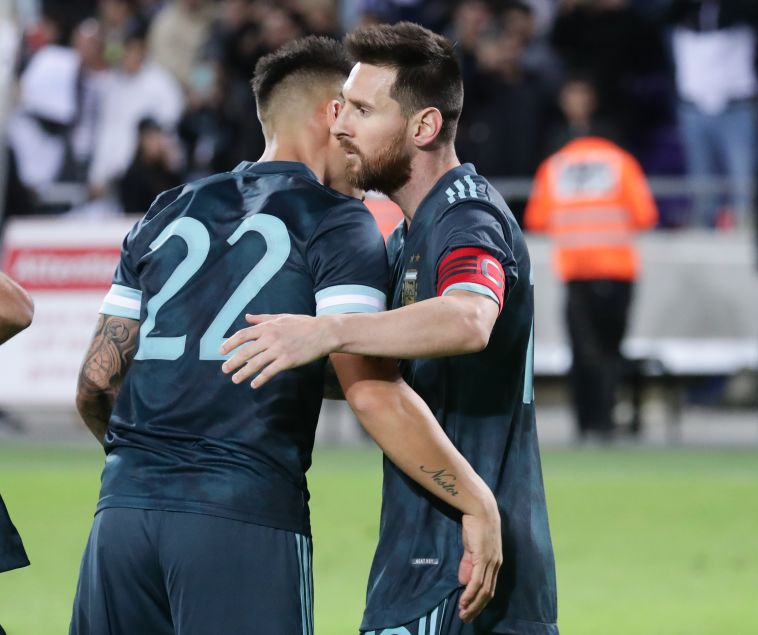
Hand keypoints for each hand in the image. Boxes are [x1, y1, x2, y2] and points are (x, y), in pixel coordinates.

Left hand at [220, 314, 335, 387]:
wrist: (323, 332)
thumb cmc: (303, 324)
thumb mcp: (282, 317)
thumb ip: (263, 319)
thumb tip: (247, 317)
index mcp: (268, 327)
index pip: (243, 335)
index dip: (230, 343)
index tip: (221, 351)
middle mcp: (270, 338)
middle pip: (246, 351)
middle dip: (233, 361)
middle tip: (224, 369)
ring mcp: (278, 350)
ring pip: (256, 363)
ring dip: (243, 373)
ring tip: (235, 379)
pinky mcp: (287, 361)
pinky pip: (270, 371)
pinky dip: (260, 379)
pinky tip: (254, 384)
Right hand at [458, 506, 501, 622]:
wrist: (480, 510)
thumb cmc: (476, 525)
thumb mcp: (472, 547)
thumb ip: (468, 564)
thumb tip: (464, 582)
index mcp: (495, 563)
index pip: (489, 588)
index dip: (480, 601)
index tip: (469, 610)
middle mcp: (496, 565)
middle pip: (488, 594)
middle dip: (477, 608)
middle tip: (466, 619)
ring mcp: (491, 562)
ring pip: (483, 591)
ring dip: (473, 605)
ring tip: (463, 614)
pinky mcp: (483, 558)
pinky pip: (477, 581)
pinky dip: (470, 594)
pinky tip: (463, 602)